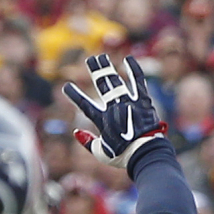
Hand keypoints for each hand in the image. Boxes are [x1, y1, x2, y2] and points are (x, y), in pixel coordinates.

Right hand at [63, 54, 166, 168]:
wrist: (146, 154)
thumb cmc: (124, 156)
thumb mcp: (102, 154)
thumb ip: (88, 142)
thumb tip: (76, 132)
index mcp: (103, 120)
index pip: (85, 105)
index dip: (75, 95)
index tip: (67, 86)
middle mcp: (114, 108)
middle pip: (102, 86)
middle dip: (95, 72)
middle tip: (90, 60)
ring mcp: (129, 103)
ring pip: (116, 82)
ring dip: (108, 68)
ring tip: (101, 57)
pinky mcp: (143, 101)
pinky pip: (138, 82)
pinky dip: (134, 70)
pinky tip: (128, 59)